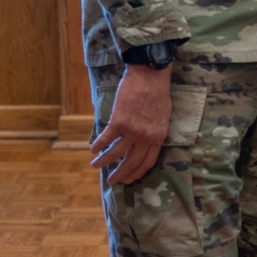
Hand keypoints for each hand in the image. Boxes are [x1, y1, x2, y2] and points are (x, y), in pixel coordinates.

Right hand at [92, 65, 172, 183]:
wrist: (150, 76)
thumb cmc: (159, 93)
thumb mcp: (163, 117)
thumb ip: (155, 131)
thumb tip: (144, 141)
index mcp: (158, 137)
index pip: (148, 162)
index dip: (137, 173)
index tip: (129, 179)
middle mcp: (146, 138)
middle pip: (132, 162)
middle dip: (120, 174)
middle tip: (112, 181)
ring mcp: (132, 130)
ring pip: (116, 153)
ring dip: (104, 161)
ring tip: (95, 165)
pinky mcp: (119, 121)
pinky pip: (106, 138)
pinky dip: (98, 145)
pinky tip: (93, 149)